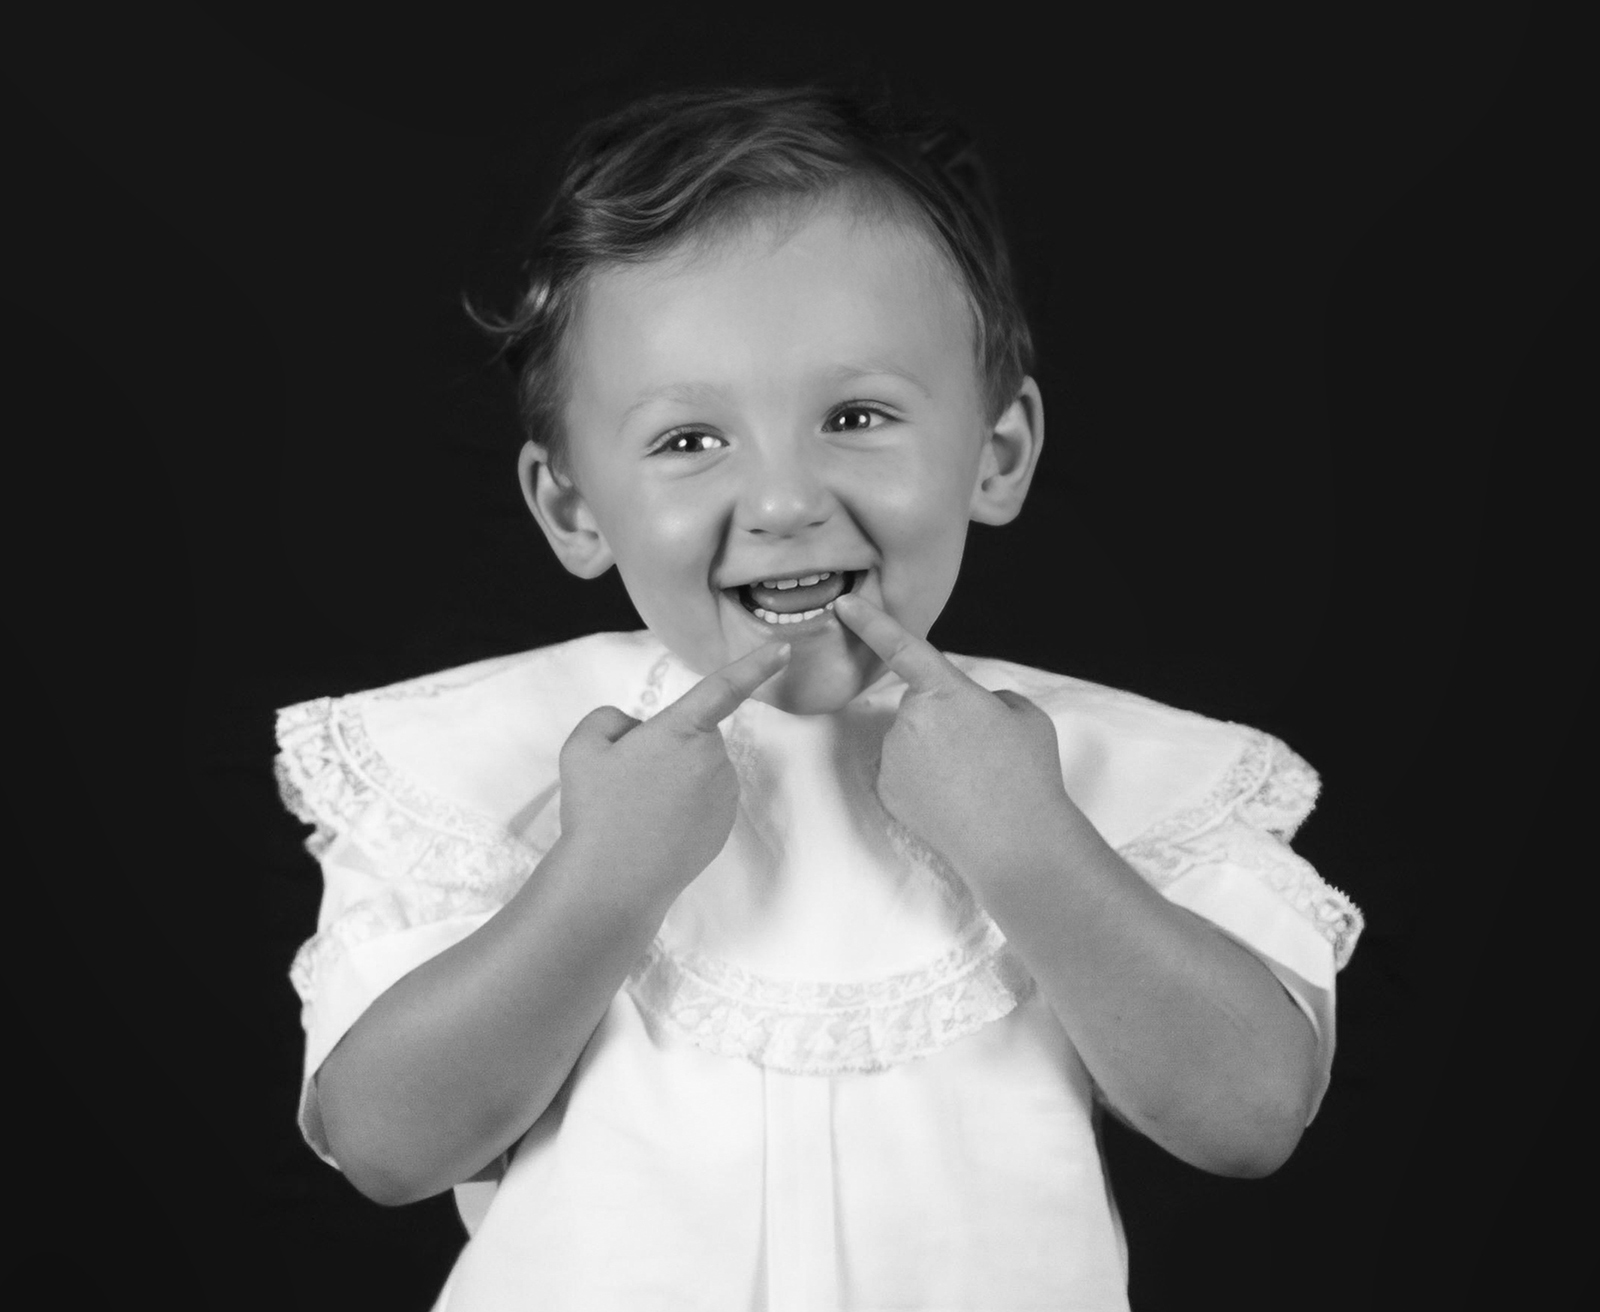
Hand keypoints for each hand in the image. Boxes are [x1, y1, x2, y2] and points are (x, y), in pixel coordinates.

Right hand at [557, 642, 791, 896]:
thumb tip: (637, 729)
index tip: (785, 648)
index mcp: (682, 730)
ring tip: (637, 809)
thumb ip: (610, 719)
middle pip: (691, 734)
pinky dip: (683, 807)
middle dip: (665, 746)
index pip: (724, 686)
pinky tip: (655, 828)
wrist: (613, 881)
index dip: (755, 664)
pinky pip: (703, 799)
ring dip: (674, 778)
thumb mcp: (582, 748)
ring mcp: (723, 795)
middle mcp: (713, 759)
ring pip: (697, 768)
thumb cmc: (596, 810)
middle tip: (627, 779)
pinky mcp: (724, 825)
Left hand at [833, 592, 1076, 889]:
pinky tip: (952, 801)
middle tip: (982, 754)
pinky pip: (902, 772)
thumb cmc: (1028, 775)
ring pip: (911, 742)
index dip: (870, 621)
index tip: (843, 604)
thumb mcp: (1025, 717)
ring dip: (934, 754)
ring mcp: (892, 756)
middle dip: (945, 722)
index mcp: (945, 692)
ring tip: (972, 782)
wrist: (1015, 844)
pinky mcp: (885, 789)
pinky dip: (922, 783)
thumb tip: (973, 708)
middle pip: (920, 708)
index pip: (901, 647)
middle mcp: (909, 719)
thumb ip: (992, 699)